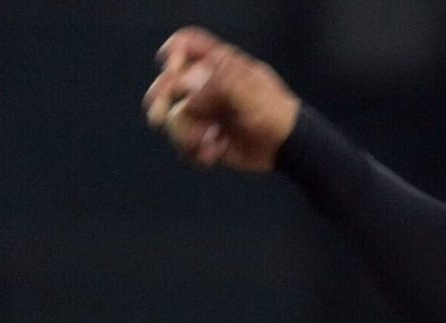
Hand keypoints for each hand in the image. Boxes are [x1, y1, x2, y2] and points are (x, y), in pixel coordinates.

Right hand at [143, 27, 299, 170]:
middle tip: (159, 116)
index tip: (173, 67)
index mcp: (218, 65)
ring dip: (187, 133)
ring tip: (212, 140)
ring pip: (172, 118)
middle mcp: (205, 86)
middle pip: (167, 83)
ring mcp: (202, 111)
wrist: (286, 147)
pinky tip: (213, 153)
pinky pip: (183, 143)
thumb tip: (188, 98)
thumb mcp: (250, 92)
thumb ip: (218, 85)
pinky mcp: (202, 136)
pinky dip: (195, 151)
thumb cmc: (274, 112)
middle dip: (162, 100)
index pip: (186, 45)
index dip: (175, 53)